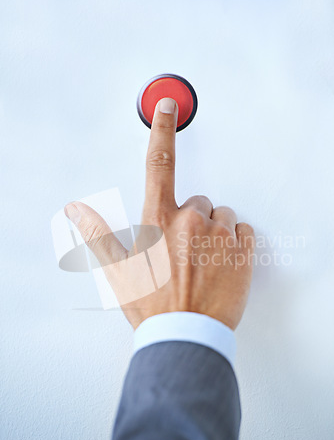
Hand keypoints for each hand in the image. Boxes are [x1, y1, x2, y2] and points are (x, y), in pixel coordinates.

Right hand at [65, 98, 254, 329]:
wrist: (186, 335)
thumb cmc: (152, 305)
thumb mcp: (117, 270)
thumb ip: (97, 233)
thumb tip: (76, 209)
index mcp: (159, 221)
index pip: (159, 164)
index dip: (162, 129)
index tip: (168, 105)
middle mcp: (191, 221)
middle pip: (197, 200)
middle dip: (190, 219)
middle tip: (183, 251)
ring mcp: (219, 235)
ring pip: (221, 215)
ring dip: (213, 231)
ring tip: (202, 261)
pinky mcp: (243, 251)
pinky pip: (243, 231)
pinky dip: (234, 242)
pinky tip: (221, 263)